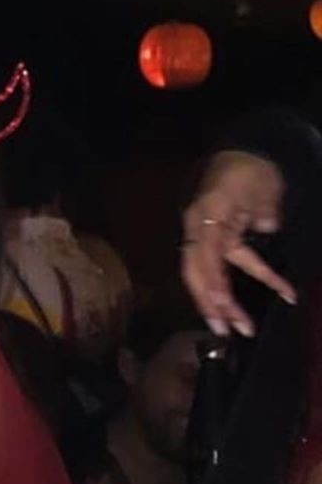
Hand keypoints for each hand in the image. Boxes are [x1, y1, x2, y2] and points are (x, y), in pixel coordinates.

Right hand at [181, 151, 295, 336]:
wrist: (246, 153)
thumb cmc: (249, 168)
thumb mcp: (260, 181)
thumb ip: (262, 204)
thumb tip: (266, 225)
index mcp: (206, 214)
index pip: (204, 252)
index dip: (211, 279)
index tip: (221, 303)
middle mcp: (201, 229)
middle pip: (198, 271)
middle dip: (209, 301)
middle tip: (224, 330)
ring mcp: (211, 236)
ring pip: (210, 274)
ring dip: (222, 302)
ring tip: (237, 328)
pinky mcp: (226, 241)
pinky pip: (237, 265)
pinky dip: (261, 278)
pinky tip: (285, 292)